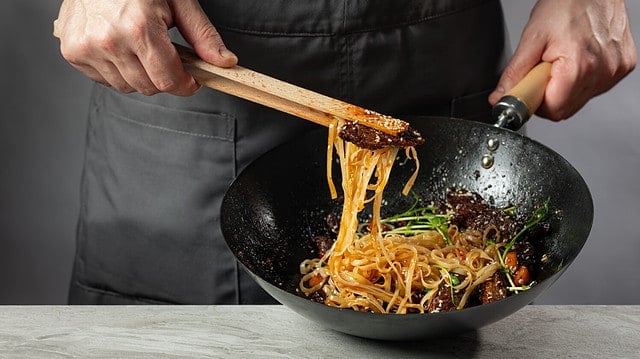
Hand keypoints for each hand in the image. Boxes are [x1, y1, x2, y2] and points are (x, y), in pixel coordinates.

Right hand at [54, 0, 237, 95]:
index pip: (167, 80)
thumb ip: (202, 35)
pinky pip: (103, 79)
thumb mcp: (178, 1)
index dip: (185, 85)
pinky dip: (116, 70)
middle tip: (165, 54)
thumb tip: (224, 62)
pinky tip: (120, 47)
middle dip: (164, 78)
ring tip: (140, 46)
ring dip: (139, 75)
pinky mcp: (73, 51)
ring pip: (126, 86)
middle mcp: (109, 41)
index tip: (192, 80)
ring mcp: (87, 47)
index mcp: (139, 28)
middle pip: (148, 87)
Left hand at [489, 0, 635, 120]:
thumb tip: (500, 98)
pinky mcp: (623, 67)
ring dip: (564, 88)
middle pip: (566, 109)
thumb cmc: (566, 5)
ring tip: (562, 60)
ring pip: (580, 100)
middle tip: (544, 71)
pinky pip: (595, 88)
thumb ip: (514, 74)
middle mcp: (603, 71)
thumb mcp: (531, 39)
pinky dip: (582, 80)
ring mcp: (615, 70)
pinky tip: (577, 58)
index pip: (553, 110)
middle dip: (548, 95)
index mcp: (580, 66)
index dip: (536, 103)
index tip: (529, 90)